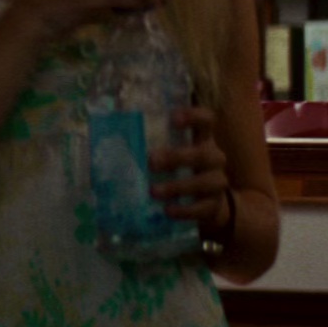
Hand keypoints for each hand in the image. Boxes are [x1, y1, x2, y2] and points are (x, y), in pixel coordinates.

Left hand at [149, 105, 232, 230]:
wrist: (206, 203)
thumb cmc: (180, 169)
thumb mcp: (171, 152)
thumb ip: (152, 142)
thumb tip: (110, 133)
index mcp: (202, 139)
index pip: (206, 120)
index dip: (194, 116)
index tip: (173, 118)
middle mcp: (213, 158)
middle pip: (203, 154)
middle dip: (177, 157)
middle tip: (151, 161)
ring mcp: (217, 182)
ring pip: (205, 182)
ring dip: (177, 186)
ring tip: (153, 191)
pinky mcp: (214, 206)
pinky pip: (202, 208)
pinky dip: (184, 210)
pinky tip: (167, 210)